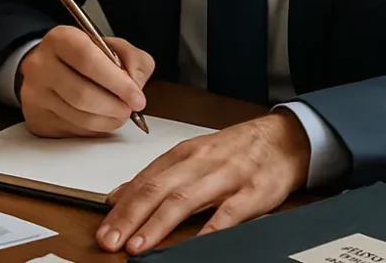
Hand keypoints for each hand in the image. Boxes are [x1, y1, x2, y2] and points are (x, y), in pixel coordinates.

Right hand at [18, 25, 153, 137]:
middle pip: (83, 94)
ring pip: (80, 117)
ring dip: (108, 121)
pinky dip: (94, 130)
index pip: (88, 60)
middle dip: (115, 107)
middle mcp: (41, 65)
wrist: (49, 69)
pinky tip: (99, 119)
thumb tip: (136, 85)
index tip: (137, 97)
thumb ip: (133, 58)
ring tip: (118, 114)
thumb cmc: (84, 58)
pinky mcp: (37, 119)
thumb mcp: (111, 46)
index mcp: (60, 39)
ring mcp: (35, 95)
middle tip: (130, 109)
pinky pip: (73, 132)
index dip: (117, 82)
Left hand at [97, 111, 310, 254]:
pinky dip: (209, 230)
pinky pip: (228, 214)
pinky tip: (194, 245)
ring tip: (138, 245)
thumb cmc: (233, 151)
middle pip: (156, 189)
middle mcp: (198, 162)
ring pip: (184, 200)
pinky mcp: (252, 192)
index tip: (103, 226)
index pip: (143, 180)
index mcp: (181, 154)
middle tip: (110, 239)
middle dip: (130, 217)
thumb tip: (117, 197)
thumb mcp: (190, 156)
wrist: (282, 139)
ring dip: (157, 225)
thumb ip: (156, 176)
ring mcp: (225, 176)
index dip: (121, 205)